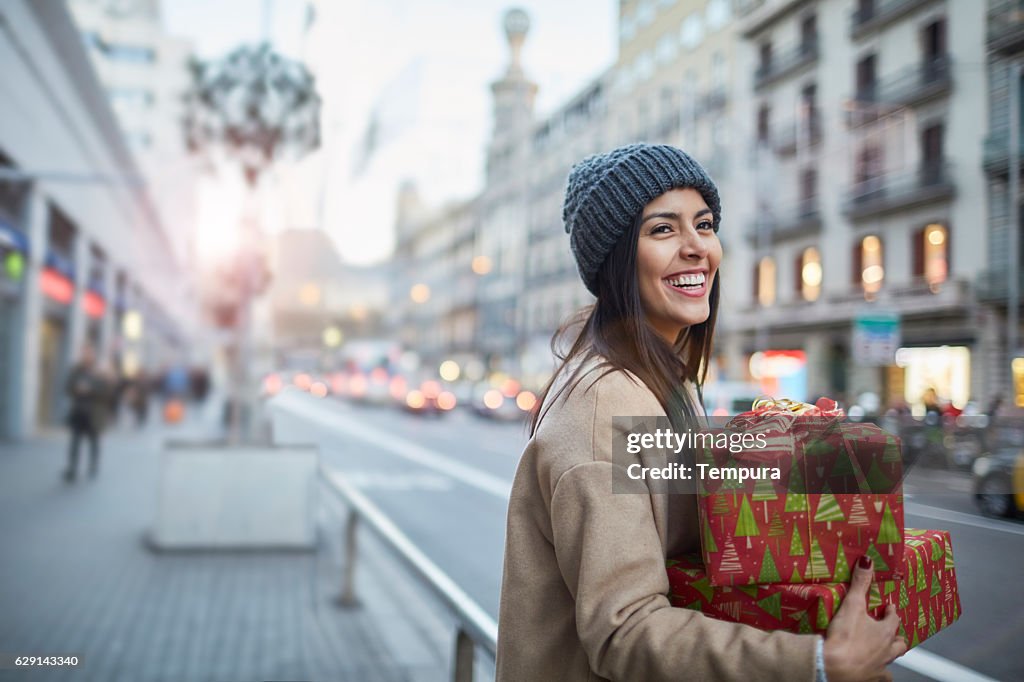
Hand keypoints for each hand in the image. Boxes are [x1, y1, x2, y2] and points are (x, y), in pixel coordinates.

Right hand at [823, 556, 906, 681]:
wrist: (834, 667)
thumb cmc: (845, 637)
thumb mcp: (851, 605)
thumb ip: (859, 584)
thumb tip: (867, 562)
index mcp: (884, 633)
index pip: (893, 620)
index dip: (891, 613)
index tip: (889, 608)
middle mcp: (886, 651)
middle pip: (899, 644)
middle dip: (897, 638)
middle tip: (892, 633)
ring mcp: (878, 667)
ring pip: (891, 663)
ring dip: (889, 658)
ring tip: (884, 654)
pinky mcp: (867, 679)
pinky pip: (878, 678)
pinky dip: (876, 675)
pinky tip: (871, 672)